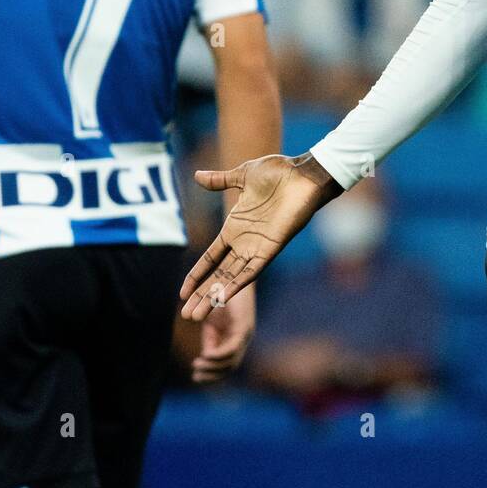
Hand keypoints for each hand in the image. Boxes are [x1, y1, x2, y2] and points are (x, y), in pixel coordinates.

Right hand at [180, 153, 340, 319]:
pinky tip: (224, 297)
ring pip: (231, 279)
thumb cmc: (278, 172)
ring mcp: (257, 247)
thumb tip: (197, 176)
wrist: (303, 173)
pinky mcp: (272, 248)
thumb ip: (219, 181)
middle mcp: (244, 242)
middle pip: (218, 275)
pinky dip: (238, 284)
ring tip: (198, 315)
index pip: (210, 257)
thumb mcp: (241, 176)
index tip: (183, 292)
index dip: (197, 274)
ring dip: (214, 296)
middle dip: (202, 295)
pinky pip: (252, 271)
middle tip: (186, 315)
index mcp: (235, 228)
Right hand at [192, 287, 255, 384]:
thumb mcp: (212, 321)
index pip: (226, 363)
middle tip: (195, 376)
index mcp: (234, 337)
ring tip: (197, 366)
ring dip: (213, 368)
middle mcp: (242, 338)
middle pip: (230, 366)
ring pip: (232, 361)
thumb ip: (211, 337)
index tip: (195, 375)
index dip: (211, 372)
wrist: (230, 273)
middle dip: (212, 375)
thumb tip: (206, 356)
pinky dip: (218, 356)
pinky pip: (232, 348)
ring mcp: (245, 333)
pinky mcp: (244, 325)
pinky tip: (205, 356)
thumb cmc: (220, 295)